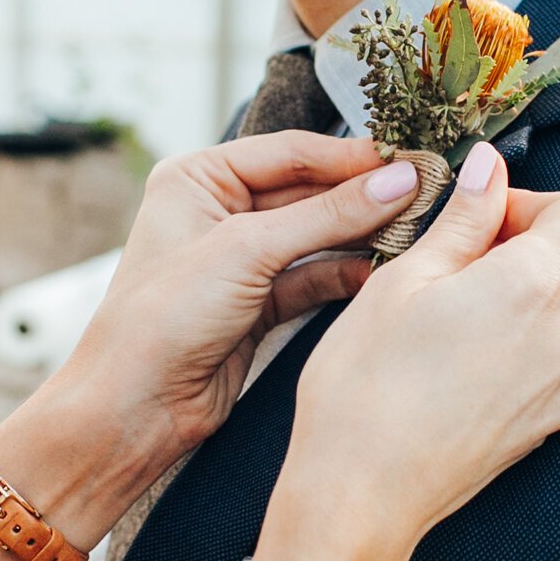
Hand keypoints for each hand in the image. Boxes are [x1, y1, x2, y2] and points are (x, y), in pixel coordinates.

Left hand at [0, 133, 427, 537]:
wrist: (133, 408)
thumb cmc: (163, 318)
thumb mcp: (247, 252)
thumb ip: (328, 215)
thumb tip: (400, 179)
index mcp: (197, 177)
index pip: (290, 152)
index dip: (351, 157)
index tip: (411, 160)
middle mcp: (217, 211)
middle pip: (309, 191)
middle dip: (363, 196)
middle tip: (426, 194)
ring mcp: (239, 260)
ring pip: (316, 235)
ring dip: (362, 235)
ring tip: (417, 229)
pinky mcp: (258, 303)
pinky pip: (314, 277)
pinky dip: (347, 273)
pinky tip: (384, 270)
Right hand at [272, 141, 559, 560]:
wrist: (360, 498)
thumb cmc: (364, 386)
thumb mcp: (402, 281)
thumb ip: (462, 219)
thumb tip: (491, 166)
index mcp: (531, 286)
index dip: (538, 205)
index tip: (485, 221)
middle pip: (558, 271)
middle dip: (503, 264)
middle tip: (432, 285)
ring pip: (541, 323)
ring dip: (499, 316)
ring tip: (429, 342)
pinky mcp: (546, 428)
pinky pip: (535, 371)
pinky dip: (501, 363)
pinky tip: (444, 383)